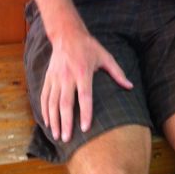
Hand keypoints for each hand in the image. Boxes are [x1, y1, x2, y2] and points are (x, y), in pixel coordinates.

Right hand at [41, 22, 132, 142]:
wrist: (67, 34)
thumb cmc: (88, 47)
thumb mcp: (105, 56)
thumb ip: (117, 72)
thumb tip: (130, 86)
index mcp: (83, 72)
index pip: (84, 96)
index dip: (85, 113)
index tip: (84, 128)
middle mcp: (68, 76)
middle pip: (65, 103)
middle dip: (65, 122)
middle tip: (66, 139)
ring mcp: (56, 77)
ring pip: (52, 102)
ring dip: (53, 120)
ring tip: (57, 136)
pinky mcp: (48, 77)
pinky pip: (44, 96)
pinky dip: (44, 111)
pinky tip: (47, 122)